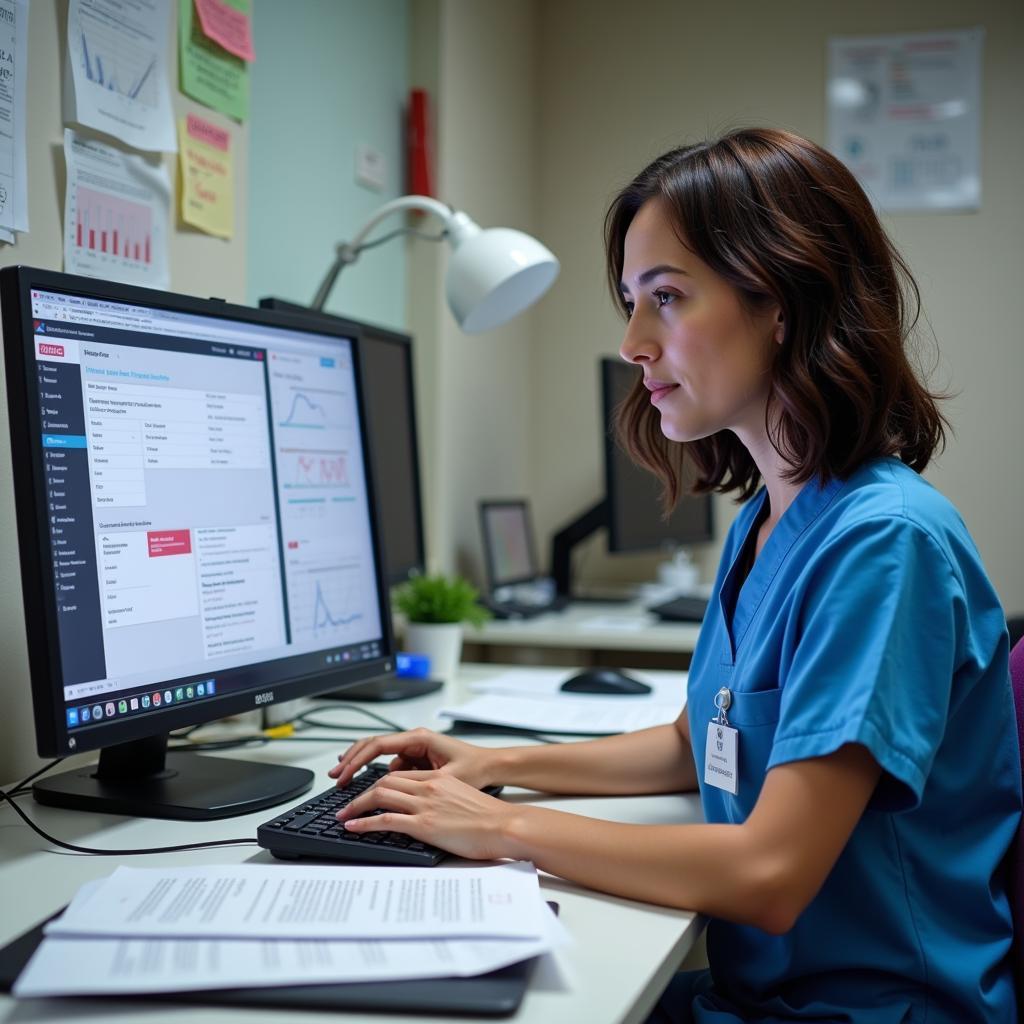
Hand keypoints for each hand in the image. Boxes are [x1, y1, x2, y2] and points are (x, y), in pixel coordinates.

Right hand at [327, 727, 494, 788]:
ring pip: (380, 753)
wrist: (492, 766)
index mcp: (419, 738)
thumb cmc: (475, 768)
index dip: (357, 760)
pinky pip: (392, 763)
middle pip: (373, 745)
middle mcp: (414, 739)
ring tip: (345, 779)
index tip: (343, 773)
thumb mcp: (446, 777)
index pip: (378, 745)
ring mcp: (414, 747)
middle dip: (351, 758)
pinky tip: (368, 784)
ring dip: (361, 764)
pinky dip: (377, 771)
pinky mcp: (417, 757)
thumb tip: (392, 787)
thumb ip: (420, 781)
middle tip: (334, 775)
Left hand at [336, 771, 512, 860]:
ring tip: (342, 815)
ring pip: (380, 795)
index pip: (399, 775)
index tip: (366, 793)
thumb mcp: (462, 799)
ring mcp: (425, 805)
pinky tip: (352, 826)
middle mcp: (428, 787)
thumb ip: (443, 798)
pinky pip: (386, 819)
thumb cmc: (489, 818)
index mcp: (437, 779)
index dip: (377, 783)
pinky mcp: (424, 825)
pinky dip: (364, 822)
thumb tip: (430, 810)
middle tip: (346, 803)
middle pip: (384, 781)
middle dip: (360, 792)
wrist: (504, 825)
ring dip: (355, 806)